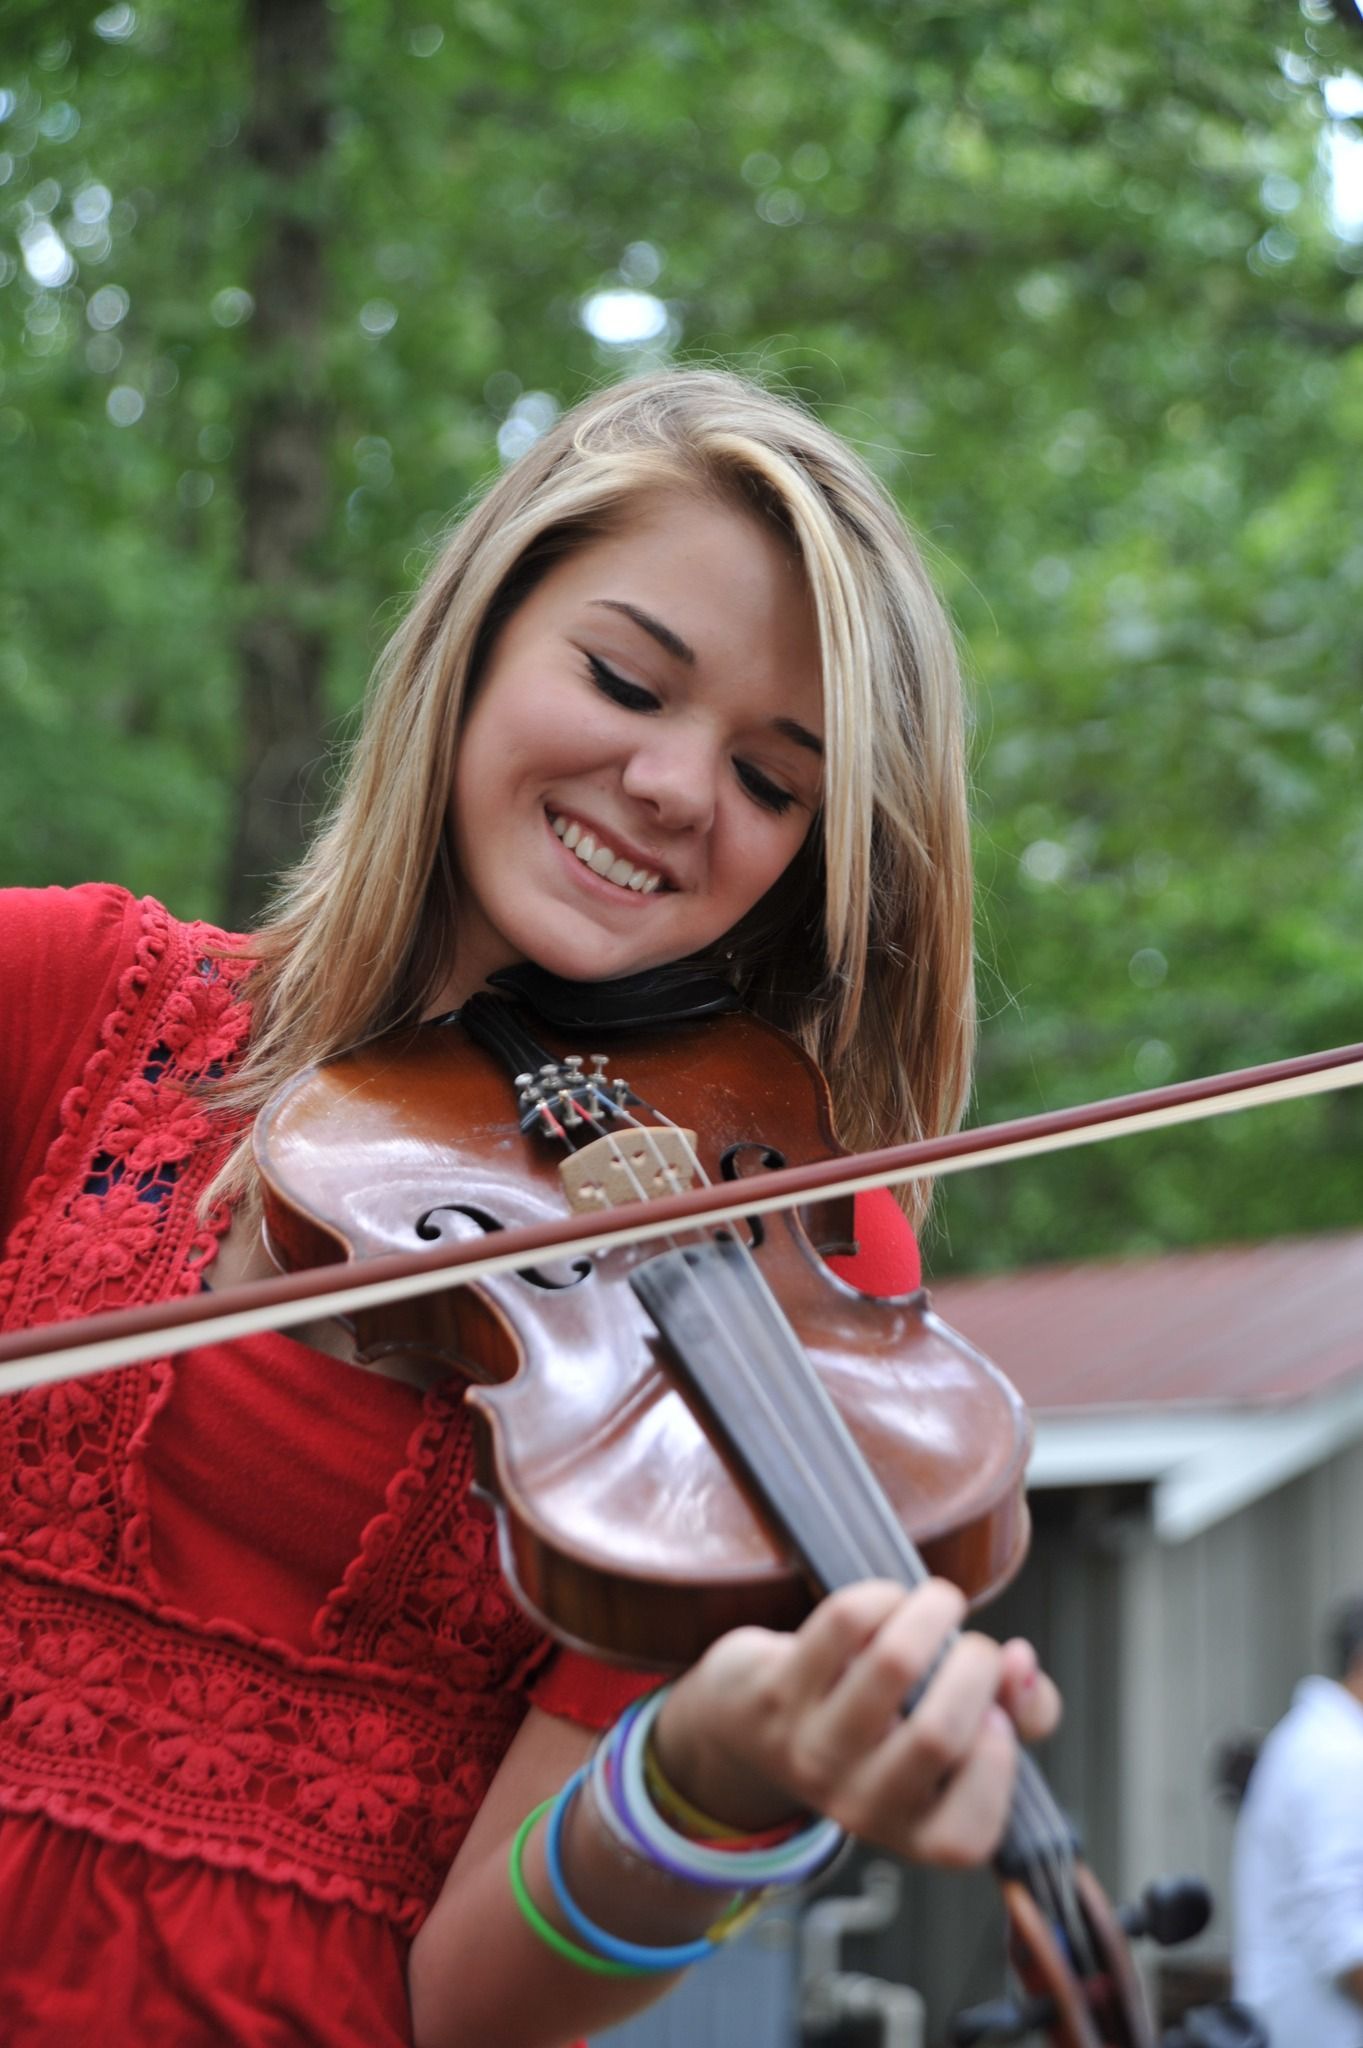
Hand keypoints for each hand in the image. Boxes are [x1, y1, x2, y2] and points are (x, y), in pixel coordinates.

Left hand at [652, 1578, 1060, 1869]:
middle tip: (975, 1648)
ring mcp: (809, 1749)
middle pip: (937, 1735)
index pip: (968, 1834)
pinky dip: (886, 1595)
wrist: (748, 1725)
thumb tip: (1021, 1664)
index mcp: (910, 1830)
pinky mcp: (774, 1690)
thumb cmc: (877, 1727)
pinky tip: (891, 1601)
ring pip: (894, 1663)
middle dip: (979, 1666)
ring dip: (936, 1611)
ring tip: (942, 1604)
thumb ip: (1019, 1715)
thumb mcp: (949, 1742)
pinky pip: (846, 1621)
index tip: (994, 1714)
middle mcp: (855, 1803)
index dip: (999, 1763)